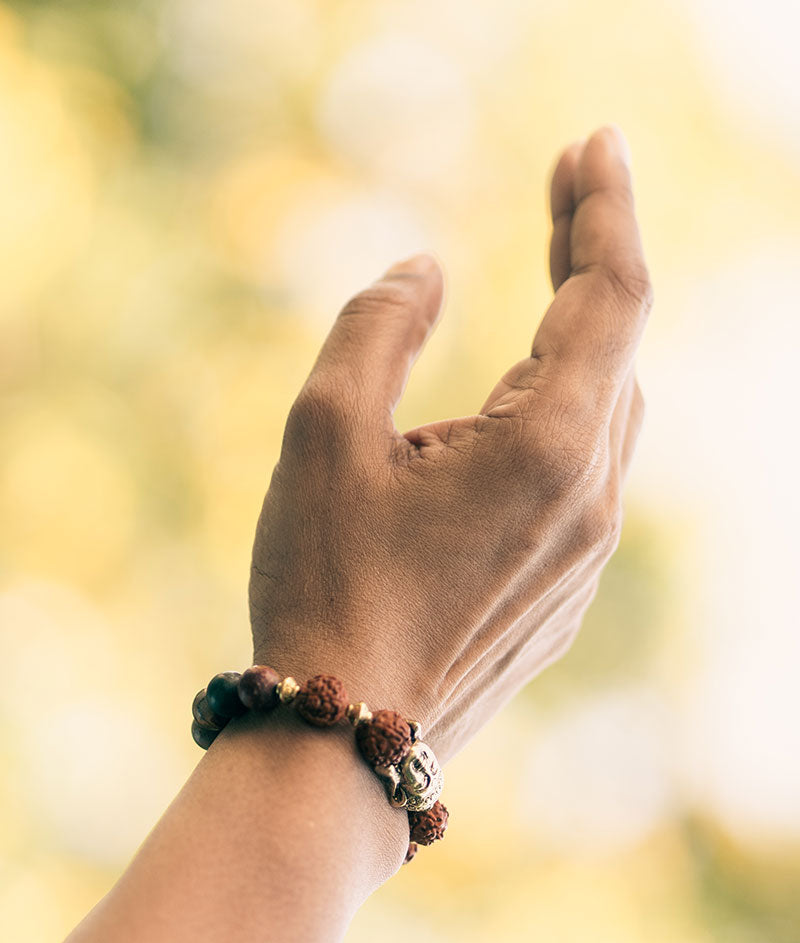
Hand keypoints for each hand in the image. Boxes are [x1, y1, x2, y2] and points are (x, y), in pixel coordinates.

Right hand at [249, 125, 652, 762]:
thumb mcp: (323, 433)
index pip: (612, 294)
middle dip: (592, 259)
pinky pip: (584, 478)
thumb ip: (378, 326)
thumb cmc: (326, 588)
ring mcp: (587, 556)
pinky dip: (563, 416)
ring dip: (579, 341)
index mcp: (548, 447)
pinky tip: (515, 413)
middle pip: (619, 348)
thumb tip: (426, 267)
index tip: (592, 143)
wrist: (346, 742)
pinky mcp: (566, 595)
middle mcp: (592, 500)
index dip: (605, 207)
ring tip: (544, 281)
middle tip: (561, 188)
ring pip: (607, 415)